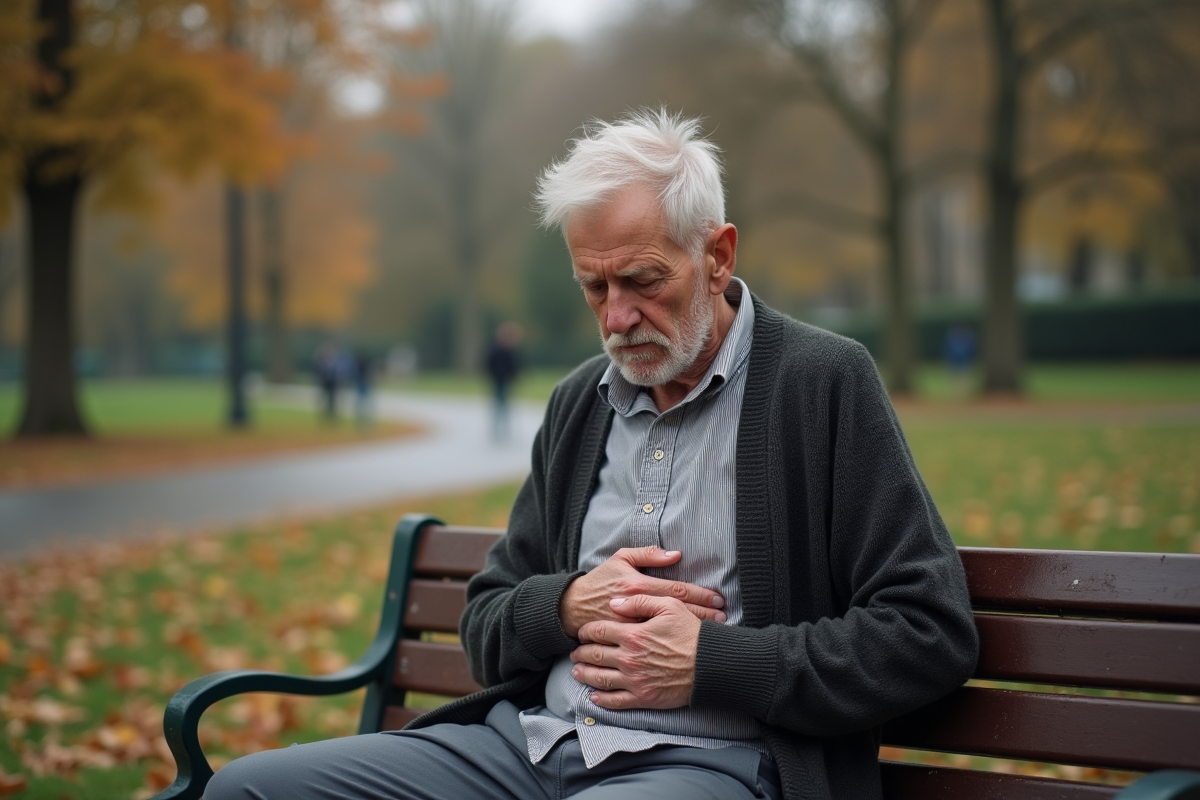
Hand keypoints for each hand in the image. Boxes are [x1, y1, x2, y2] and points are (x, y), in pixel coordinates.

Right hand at [559, 546, 725, 637]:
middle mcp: (637, 607)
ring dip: (691, 631)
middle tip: (723, 617)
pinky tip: (685, 646)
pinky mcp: (626, 642)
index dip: (701, 595)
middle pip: (678, 612)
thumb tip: (675, 554)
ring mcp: (631, 628)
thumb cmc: (599, 582)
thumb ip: (648, 554)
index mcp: (638, 585)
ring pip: (669, 630)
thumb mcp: (620, 559)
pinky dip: (671, 645)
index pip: (678, 590)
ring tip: (712, 635)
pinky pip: (653, 642)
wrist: (572, 608)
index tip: (719, 599)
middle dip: (704, 615)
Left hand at [571, 594, 700, 709]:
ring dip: (585, 675)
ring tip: (577, 672)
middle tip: (574, 652)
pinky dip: (601, 700)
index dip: (587, 631)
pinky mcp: (643, 697)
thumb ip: (639, 602)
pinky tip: (594, 697)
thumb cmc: (691, 633)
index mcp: (633, 635)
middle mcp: (628, 658)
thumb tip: (614, 604)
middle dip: (581, 653)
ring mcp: (634, 680)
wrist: (710, 664)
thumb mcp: (669, 606)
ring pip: (600, 679)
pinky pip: (615, 701)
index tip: (582, 633)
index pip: (599, 631)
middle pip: (595, 655)